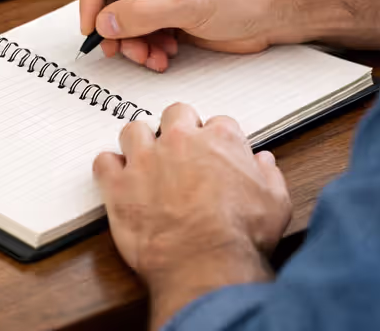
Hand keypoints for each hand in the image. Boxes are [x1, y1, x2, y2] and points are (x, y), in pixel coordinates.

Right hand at [79, 0, 281, 71]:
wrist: (271, 14)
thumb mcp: (188, 3)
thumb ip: (143, 13)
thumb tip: (106, 22)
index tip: (94, 25)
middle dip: (114, 28)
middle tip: (122, 49)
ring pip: (121, 22)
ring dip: (132, 44)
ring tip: (151, 56)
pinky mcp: (166, 18)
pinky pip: (140, 36)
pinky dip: (146, 50)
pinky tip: (165, 55)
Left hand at [93, 103, 290, 325]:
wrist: (205, 264)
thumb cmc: (241, 237)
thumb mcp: (276, 204)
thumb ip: (269, 175)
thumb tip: (263, 162)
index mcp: (220, 140)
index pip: (218, 123)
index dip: (216, 140)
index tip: (215, 155)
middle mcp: (181, 141)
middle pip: (175, 114)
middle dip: (178, 128)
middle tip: (180, 152)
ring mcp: (146, 160)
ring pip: (134, 131)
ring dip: (140, 143)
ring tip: (145, 161)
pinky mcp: (119, 185)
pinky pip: (104, 162)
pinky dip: (109, 169)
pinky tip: (118, 179)